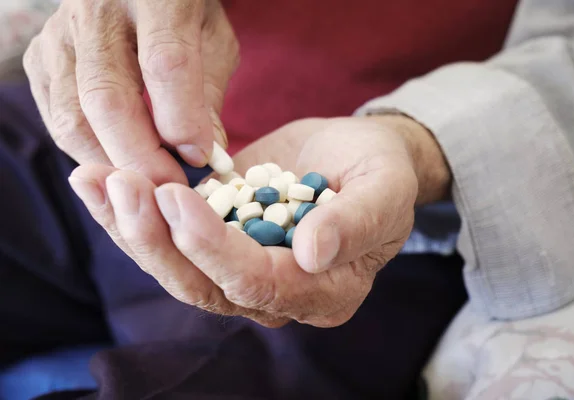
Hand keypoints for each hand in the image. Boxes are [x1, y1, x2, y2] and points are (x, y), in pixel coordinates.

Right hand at [24, 0, 236, 184]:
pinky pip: (58, 121)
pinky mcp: (39, 58)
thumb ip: (208, 95)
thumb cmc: (184, 11)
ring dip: (112, 163)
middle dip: (141, 159)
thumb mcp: (213, 41)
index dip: (182, 121)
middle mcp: (96, 11)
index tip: (200, 158)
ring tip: (147, 182)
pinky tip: (119, 159)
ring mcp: (59, 35)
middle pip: (106, 100)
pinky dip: (90, 151)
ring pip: (73, 119)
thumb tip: (203, 157)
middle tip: (170, 189)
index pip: (164, 65)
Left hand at [69, 116, 450, 326]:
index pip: (260, 284)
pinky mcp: (215, 240)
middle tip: (123, 185)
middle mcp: (275, 295)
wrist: (356, 157)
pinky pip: (168, 238)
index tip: (177, 199)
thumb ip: (358, 222)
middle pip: (205, 287)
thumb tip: (311, 253)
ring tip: (96, 180)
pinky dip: (131, 213)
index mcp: (323, 293)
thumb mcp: (385, 188)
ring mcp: (239, 269)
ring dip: (132, 227)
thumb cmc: (380, 172)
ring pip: (176, 268)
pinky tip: (99, 181)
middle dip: (157, 241)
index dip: (215, 249)